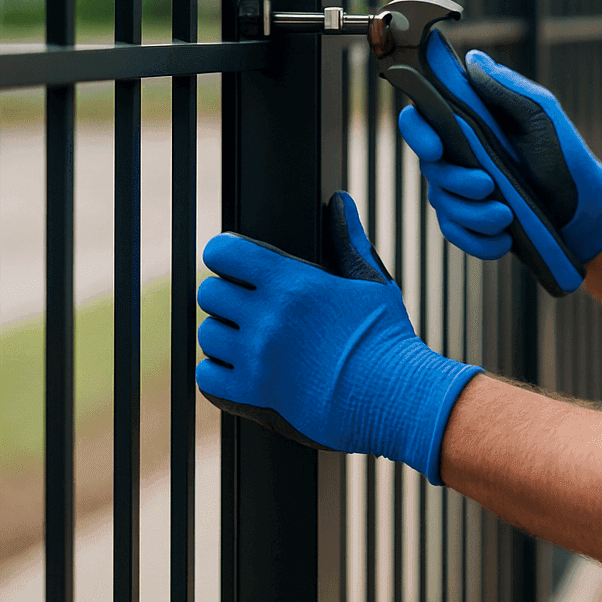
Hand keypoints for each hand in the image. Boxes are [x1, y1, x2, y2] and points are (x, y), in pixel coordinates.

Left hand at [194, 192, 481, 484]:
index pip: (224, 252)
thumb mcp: (372, 282)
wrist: (394, 400)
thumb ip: (347, 239)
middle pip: (210, 293)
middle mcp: (267, 319)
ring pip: (207, 334)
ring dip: (224, 333)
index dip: (226, 253)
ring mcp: (257, 360)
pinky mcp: (254, 396)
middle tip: (250, 304)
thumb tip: (340, 201)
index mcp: (293, 284)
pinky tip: (243, 368)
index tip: (236, 262)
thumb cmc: (386, 339)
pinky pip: (207, 376)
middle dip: (227, 294)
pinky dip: (219, 371)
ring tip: (250, 338)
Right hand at [398, 49, 601, 266]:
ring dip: (473, 214)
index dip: (416, 131)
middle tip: (488, 185)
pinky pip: (456, 234)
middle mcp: (458, 155)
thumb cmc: (564, 153)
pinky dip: (477, 240)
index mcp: (468, 124)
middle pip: (431, 168)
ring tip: (506, 216)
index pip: (421, 119)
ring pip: (443, 204)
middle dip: (456, 180)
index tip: (434, 146)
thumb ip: (507, 88)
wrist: (585, 206)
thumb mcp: (541, 114)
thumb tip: (474, 59)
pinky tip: (503, 240)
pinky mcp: (472, 222)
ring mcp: (462, 190)